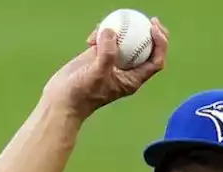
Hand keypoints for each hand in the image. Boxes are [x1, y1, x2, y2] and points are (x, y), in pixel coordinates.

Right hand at [42, 17, 169, 119]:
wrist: (62, 100)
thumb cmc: (81, 94)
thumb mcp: (96, 74)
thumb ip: (107, 53)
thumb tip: (111, 31)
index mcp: (133, 79)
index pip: (155, 61)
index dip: (161, 44)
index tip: (154, 29)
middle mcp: (126, 70)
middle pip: (147, 49)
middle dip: (151, 33)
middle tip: (150, 19)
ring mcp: (112, 62)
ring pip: (125, 41)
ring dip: (122, 30)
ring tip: (110, 25)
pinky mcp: (98, 56)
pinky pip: (106, 39)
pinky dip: (101, 33)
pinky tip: (90, 37)